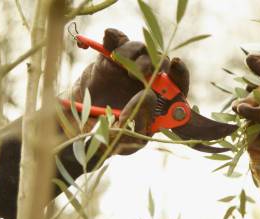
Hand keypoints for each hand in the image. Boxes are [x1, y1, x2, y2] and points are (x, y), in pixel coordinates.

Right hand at [72, 28, 189, 153]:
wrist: (79, 125)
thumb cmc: (108, 135)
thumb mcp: (125, 141)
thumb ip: (138, 125)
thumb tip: (148, 95)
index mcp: (157, 103)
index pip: (178, 86)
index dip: (180, 74)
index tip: (176, 65)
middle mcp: (147, 81)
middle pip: (161, 62)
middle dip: (154, 63)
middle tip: (140, 73)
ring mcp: (128, 68)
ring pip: (140, 49)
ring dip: (132, 54)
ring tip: (120, 66)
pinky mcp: (110, 57)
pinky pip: (115, 40)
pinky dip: (113, 36)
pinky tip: (108, 38)